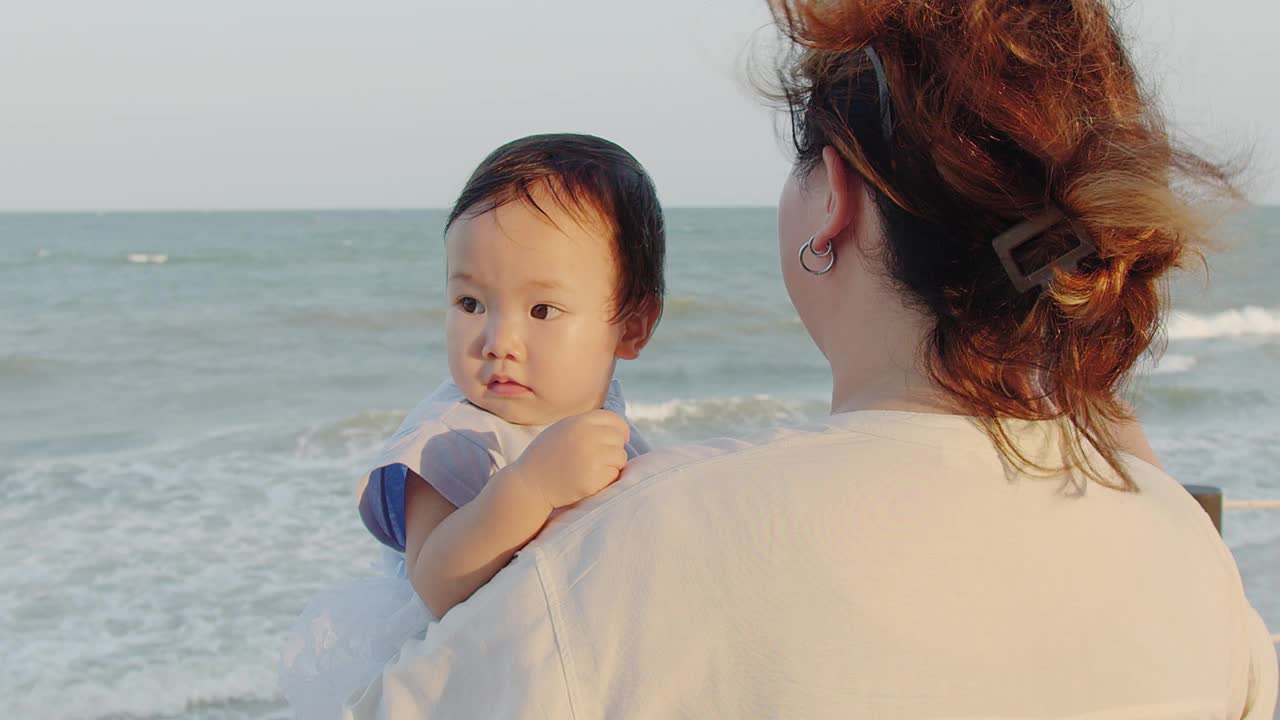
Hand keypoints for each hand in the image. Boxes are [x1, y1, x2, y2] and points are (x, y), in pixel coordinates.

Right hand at [510, 410, 629, 510]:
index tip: (621, 438)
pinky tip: (589, 479)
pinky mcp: (593, 479)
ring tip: (592, 469)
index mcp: (579, 422)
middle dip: (614, 448)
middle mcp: (587, 437)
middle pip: (619, 438)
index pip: (614, 420)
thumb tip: (621, 430)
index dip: (620, 429)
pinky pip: (614, 475)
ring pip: (620, 457)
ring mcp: (591, 458)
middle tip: (599, 458)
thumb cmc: (546, 456)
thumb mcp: (563, 429)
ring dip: (612, 464)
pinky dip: (607, 478)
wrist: (529, 483)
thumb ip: (587, 426)